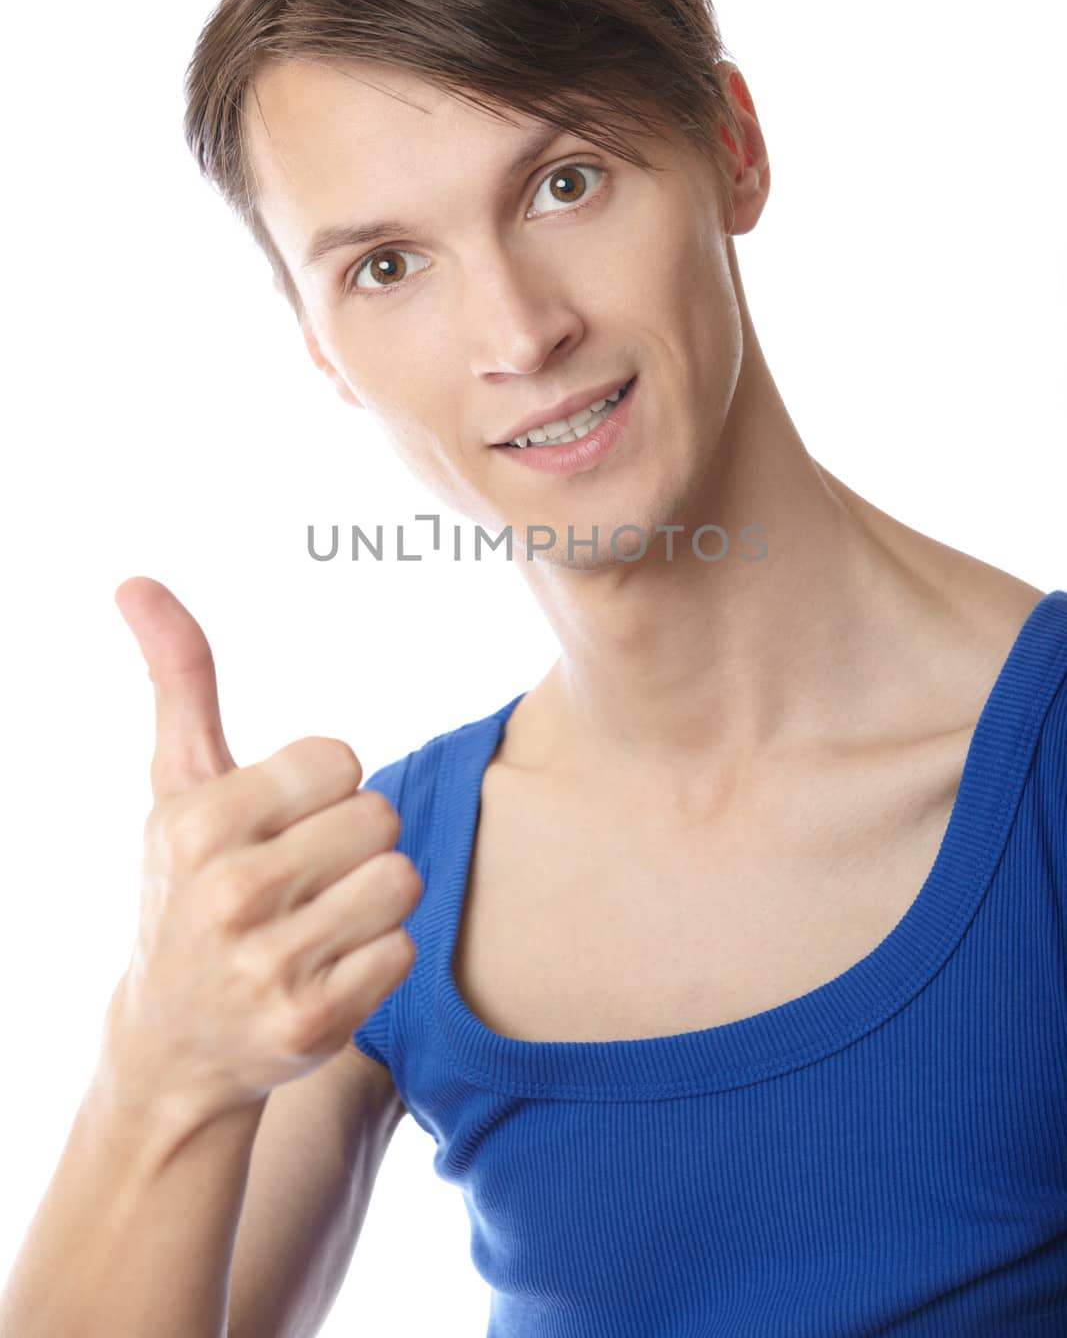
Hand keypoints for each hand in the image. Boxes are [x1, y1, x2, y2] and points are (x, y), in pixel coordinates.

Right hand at [104, 577, 420, 1121]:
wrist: (173, 1042)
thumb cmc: (187, 886)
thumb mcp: (178, 783)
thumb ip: (180, 678)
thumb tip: (136, 579)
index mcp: (200, 821)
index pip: (340, 757)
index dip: (325, 785)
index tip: (284, 821)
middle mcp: (229, 893)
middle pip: (380, 816)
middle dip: (355, 840)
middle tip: (306, 876)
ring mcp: (268, 966)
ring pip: (401, 881)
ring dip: (375, 897)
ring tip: (322, 919)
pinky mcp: (310, 1025)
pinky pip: (405, 952)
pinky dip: (379, 957)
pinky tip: (327, 970)